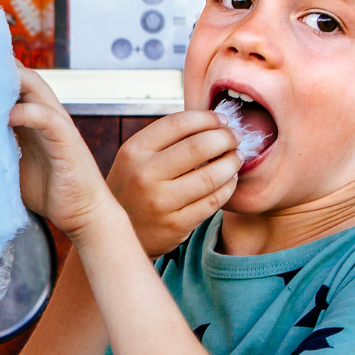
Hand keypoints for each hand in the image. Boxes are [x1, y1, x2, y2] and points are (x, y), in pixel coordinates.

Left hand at [9, 68, 114, 239]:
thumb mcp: (13, 164)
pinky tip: (6, 116)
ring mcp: (58, 125)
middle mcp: (45, 115)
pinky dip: (26, 112)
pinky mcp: (67, 140)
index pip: (12, 85)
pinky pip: (46, 117)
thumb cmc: (48, 191)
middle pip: (23, 77)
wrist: (82, 214)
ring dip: (12, 80)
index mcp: (32, 119)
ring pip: (36, 88)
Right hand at [107, 111, 241, 257]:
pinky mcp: (175, 225)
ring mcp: (160, 202)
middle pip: (199, 146)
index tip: (221, 120)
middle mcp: (144, 175)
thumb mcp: (134, 159)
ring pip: (211, 176)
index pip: (178, 123)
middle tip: (234, 138)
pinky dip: (228, 187)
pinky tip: (230, 180)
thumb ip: (165, 140)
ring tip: (236, 157)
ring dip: (231, 163)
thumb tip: (211, 121)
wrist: (118, 236)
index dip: (206, 118)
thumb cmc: (134, 190)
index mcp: (134, 151)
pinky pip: (213, 201)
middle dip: (225, 138)